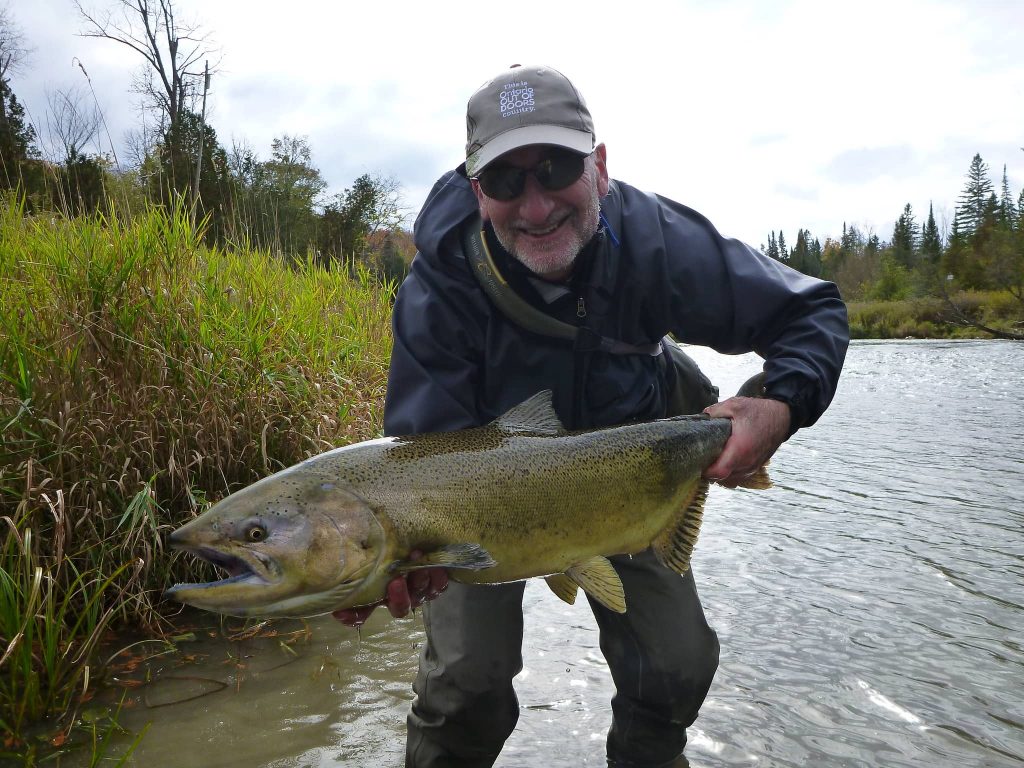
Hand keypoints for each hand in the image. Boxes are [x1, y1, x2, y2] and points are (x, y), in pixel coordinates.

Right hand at [332, 550, 448, 626]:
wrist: (412, 534)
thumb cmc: (387, 542)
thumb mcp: (369, 547)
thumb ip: (356, 558)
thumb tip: (335, 571)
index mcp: (377, 593)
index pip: (360, 614)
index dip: (353, 615)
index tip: (343, 612)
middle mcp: (397, 596)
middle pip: (399, 609)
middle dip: (398, 597)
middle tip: (396, 580)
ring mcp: (417, 590)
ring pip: (420, 596)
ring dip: (418, 581)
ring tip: (416, 558)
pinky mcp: (435, 582)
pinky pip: (438, 586)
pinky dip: (437, 578)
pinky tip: (433, 565)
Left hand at [702, 396, 789, 486]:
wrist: (782, 417)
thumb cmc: (759, 411)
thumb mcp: (734, 405)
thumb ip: (714, 412)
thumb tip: (701, 418)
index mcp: (740, 449)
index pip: (719, 472)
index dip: (705, 471)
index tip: (698, 462)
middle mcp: (748, 462)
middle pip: (722, 479)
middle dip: (710, 472)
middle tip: (702, 459)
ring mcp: (753, 467)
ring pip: (731, 481)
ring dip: (720, 475)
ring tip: (713, 461)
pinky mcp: (756, 467)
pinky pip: (740, 478)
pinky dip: (730, 474)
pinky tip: (725, 462)